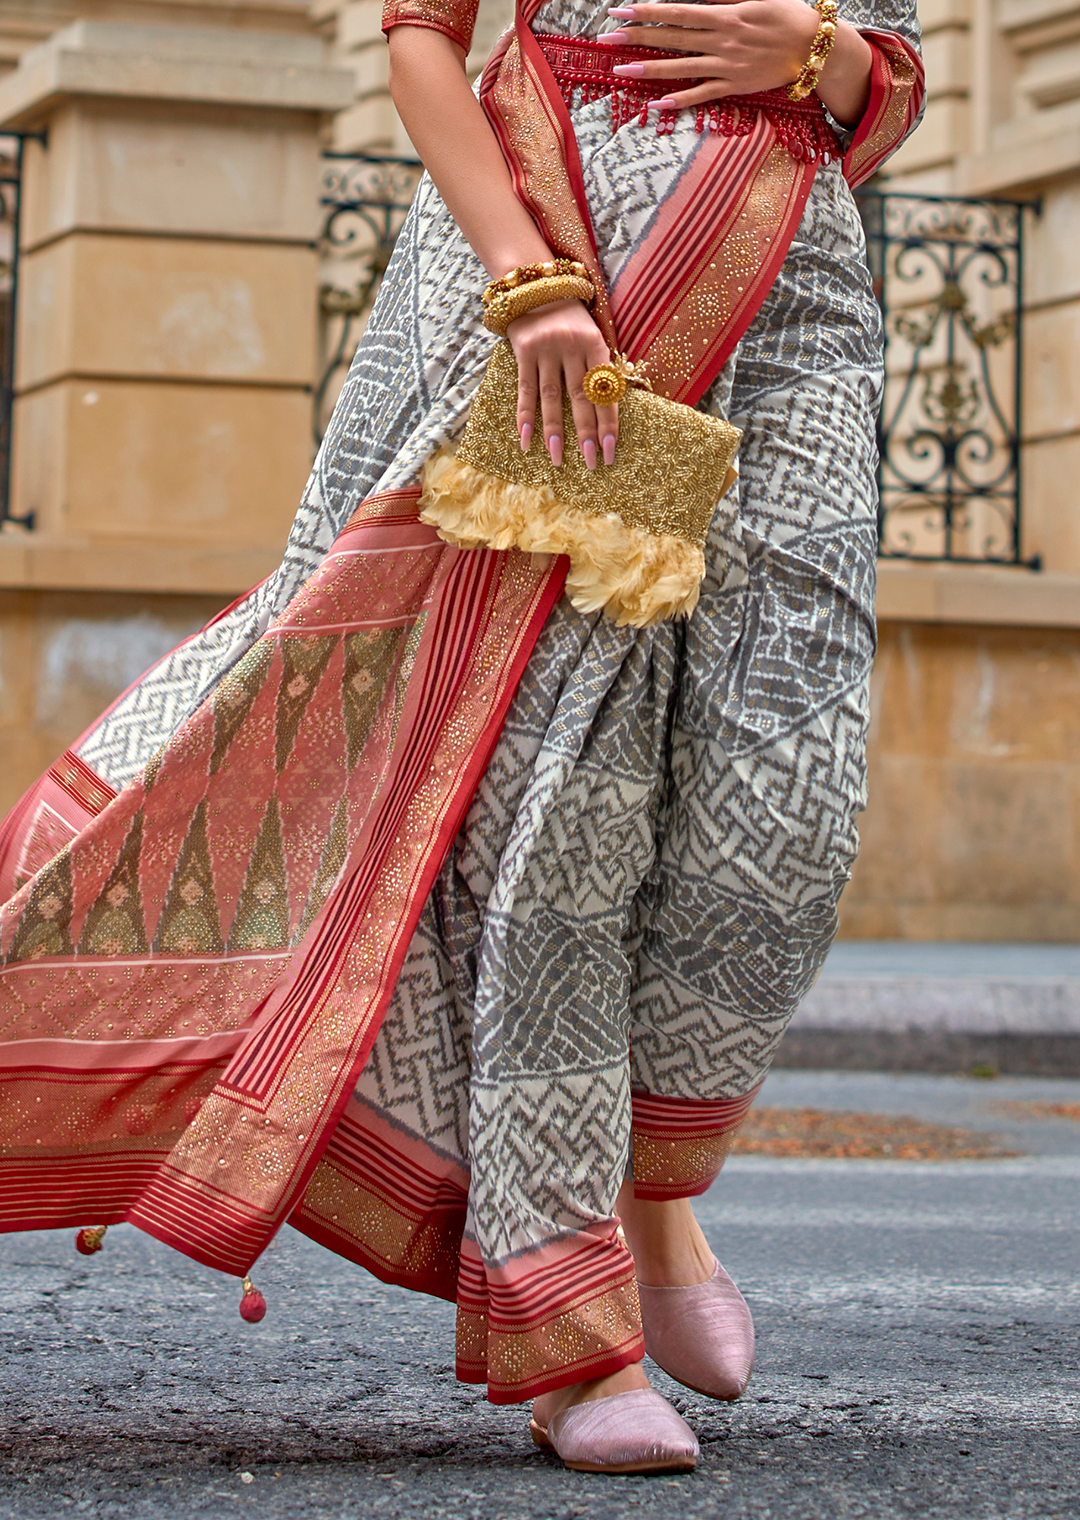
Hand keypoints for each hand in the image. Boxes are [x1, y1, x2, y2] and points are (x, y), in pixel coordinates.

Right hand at [506, 299, 618, 468]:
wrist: (537, 286)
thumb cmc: (570, 320)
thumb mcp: (592, 336)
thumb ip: (599, 368)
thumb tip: (608, 411)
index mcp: (596, 345)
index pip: (604, 390)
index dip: (608, 422)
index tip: (610, 451)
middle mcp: (572, 347)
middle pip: (581, 398)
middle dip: (587, 434)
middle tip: (591, 463)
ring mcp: (547, 349)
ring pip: (553, 397)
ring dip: (555, 431)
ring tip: (558, 460)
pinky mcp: (524, 351)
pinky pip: (526, 390)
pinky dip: (526, 416)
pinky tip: (527, 440)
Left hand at [600, 0, 872, 125]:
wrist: (815, 48)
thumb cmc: (787, 16)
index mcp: (725, 15)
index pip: (677, 11)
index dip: (647, 11)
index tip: (621, 10)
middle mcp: (721, 40)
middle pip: (671, 38)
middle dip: (636, 37)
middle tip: (607, 38)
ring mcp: (726, 66)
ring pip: (680, 67)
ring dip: (648, 68)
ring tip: (620, 70)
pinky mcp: (734, 87)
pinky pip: (701, 95)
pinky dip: (677, 100)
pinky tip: (654, 103)